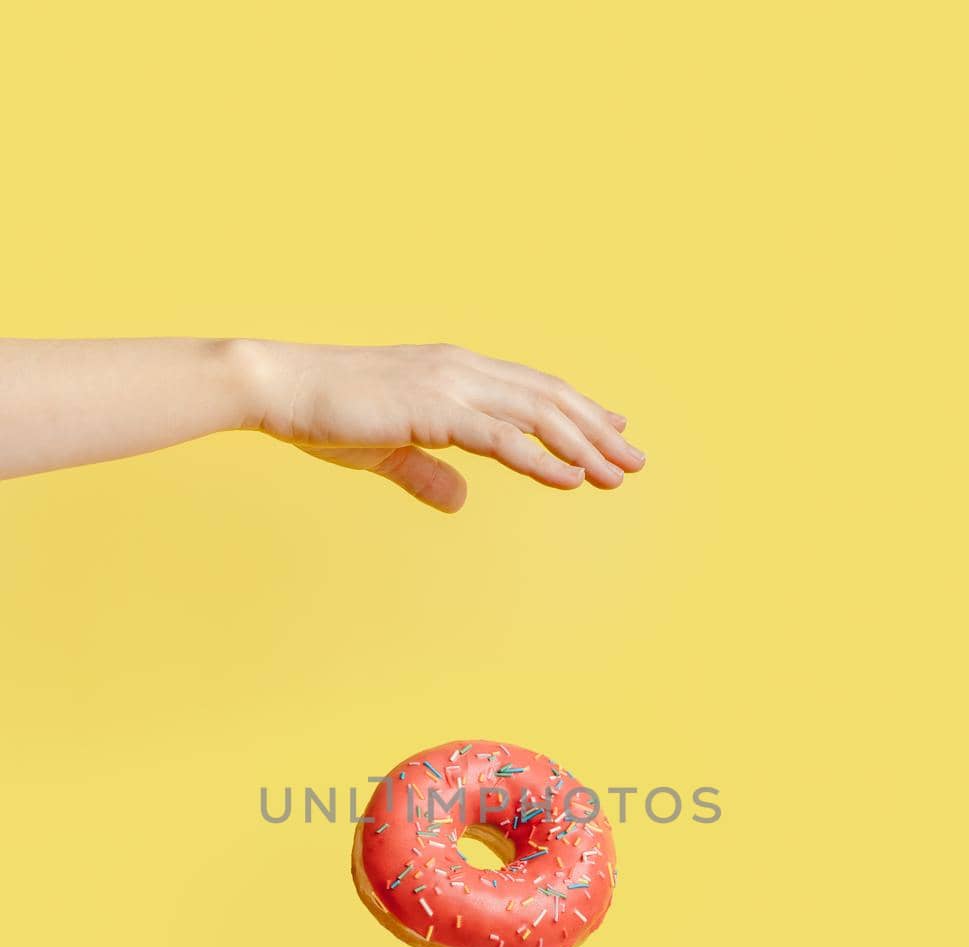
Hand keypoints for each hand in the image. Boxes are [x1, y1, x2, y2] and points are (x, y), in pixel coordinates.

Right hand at [243, 340, 644, 511]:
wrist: (280, 388)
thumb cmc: (325, 416)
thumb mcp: (386, 451)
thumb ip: (426, 473)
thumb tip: (459, 501)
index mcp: (455, 372)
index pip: (531, 389)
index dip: (577, 411)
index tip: (613, 431)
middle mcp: (462, 369)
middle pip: (548, 398)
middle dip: (595, 430)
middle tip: (634, 461)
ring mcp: (450, 386)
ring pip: (536, 415)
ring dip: (582, 446)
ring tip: (616, 474)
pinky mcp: (434, 411)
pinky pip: (502, 438)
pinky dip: (542, 459)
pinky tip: (572, 479)